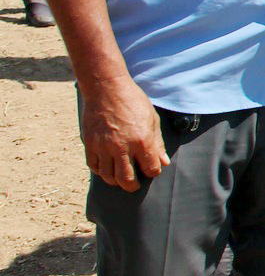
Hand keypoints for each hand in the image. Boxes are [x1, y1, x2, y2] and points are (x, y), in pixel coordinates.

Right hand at [79, 76, 167, 191]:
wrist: (106, 88)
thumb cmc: (133, 101)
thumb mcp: (152, 119)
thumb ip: (158, 143)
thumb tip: (163, 162)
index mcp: (142, 141)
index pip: (150, 169)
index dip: (153, 172)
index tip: (151, 169)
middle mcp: (122, 147)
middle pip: (126, 180)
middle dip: (132, 186)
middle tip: (134, 185)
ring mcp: (103, 147)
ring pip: (108, 176)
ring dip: (116, 181)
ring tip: (121, 177)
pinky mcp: (90, 144)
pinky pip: (94, 166)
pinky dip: (101, 171)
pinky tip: (107, 168)